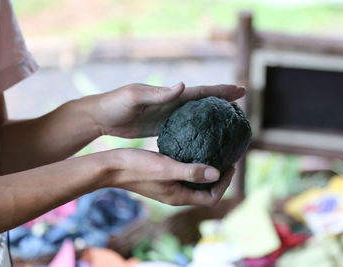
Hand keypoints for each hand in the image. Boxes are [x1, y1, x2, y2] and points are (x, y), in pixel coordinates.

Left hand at [88, 82, 245, 137]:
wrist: (100, 116)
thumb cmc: (115, 104)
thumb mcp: (135, 97)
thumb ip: (158, 93)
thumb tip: (183, 85)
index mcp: (170, 94)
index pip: (201, 91)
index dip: (221, 91)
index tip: (241, 90)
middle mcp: (172, 103)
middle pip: (204, 102)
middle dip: (223, 101)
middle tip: (243, 104)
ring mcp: (168, 115)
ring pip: (197, 116)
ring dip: (214, 116)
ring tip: (230, 121)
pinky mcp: (162, 127)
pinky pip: (186, 129)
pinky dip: (198, 130)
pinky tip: (206, 138)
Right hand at [107, 148, 233, 205]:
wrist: (111, 167)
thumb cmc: (137, 167)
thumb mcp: (166, 167)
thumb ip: (191, 171)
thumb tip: (217, 173)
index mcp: (179, 196)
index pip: (211, 198)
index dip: (225, 185)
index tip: (230, 165)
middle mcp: (175, 195)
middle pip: (205, 192)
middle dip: (219, 178)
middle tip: (227, 158)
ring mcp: (168, 187)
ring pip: (195, 183)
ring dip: (207, 171)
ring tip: (215, 153)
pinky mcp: (162, 178)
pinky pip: (184, 174)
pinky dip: (193, 165)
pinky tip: (193, 149)